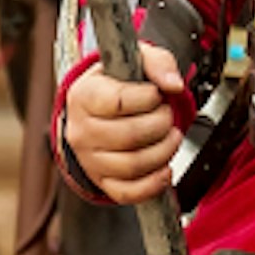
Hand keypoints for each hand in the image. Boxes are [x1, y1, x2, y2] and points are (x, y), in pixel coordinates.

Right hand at [60, 42, 188, 203]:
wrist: (101, 110)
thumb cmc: (120, 84)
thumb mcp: (136, 61)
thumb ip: (157, 63)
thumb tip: (174, 85)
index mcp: (83, 96)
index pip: (118, 102)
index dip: (148, 98)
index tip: (155, 93)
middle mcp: (80, 131)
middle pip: (129, 136)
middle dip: (161, 123)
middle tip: (166, 115)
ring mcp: (90, 160)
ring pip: (132, 166)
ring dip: (164, 151)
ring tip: (170, 136)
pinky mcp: (102, 182)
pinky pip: (127, 193)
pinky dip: (154, 184)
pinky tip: (165, 168)